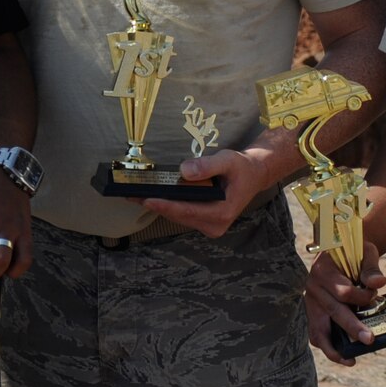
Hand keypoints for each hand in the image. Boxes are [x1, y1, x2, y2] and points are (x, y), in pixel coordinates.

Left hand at [140, 147, 282, 236]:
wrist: (253, 176)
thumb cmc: (241, 168)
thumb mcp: (228, 160)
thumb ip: (207, 165)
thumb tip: (184, 171)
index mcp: (223, 212)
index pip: (188, 211)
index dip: (166, 206)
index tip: (148, 200)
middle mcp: (216, 225)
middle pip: (179, 216)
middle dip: (156, 205)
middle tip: (132, 195)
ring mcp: (210, 226)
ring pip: (178, 217)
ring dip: (159, 206)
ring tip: (136, 195)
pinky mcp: (204, 222)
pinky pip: (182, 215)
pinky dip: (168, 206)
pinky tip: (153, 197)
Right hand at [305, 244, 384, 365]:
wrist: (337, 251)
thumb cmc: (352, 252)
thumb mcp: (364, 252)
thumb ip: (371, 268)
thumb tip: (379, 283)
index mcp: (323, 271)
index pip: (343, 291)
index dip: (362, 297)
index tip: (375, 294)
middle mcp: (313, 287)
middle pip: (333, 312)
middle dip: (352, 327)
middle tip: (369, 339)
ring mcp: (311, 302)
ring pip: (318, 329)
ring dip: (334, 347)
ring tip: (349, 360)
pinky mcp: (314, 313)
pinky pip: (316, 334)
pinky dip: (327, 347)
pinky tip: (342, 357)